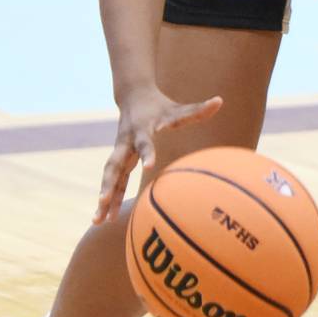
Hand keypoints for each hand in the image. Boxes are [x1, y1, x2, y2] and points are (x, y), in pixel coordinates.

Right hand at [94, 87, 222, 223]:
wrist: (132, 95)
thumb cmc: (160, 105)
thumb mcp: (178, 107)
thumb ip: (198, 109)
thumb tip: (220, 101)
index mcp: (142, 130)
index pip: (144, 143)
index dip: (147, 153)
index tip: (149, 167)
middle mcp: (126, 142)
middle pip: (115, 164)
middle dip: (109, 183)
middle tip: (103, 201)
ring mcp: (120, 151)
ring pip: (109, 176)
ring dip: (104, 197)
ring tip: (97, 221)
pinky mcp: (119, 159)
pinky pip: (112, 181)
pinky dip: (107, 198)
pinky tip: (103, 218)